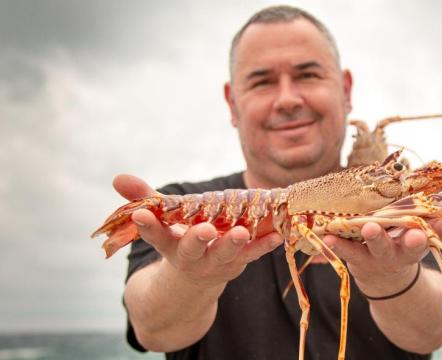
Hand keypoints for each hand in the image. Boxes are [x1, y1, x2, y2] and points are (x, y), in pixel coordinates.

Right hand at [113, 174, 282, 285]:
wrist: (196, 279)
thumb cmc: (178, 238)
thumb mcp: (161, 219)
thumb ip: (144, 197)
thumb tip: (118, 177)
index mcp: (168, 243)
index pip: (155, 234)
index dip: (148, 225)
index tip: (140, 214)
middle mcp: (191, 256)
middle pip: (192, 249)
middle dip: (197, 240)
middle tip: (204, 230)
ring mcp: (216, 261)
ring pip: (225, 254)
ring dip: (234, 243)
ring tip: (241, 232)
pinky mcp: (238, 262)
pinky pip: (253, 254)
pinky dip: (264, 245)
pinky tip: (277, 235)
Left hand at [323, 184, 441, 296]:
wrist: (385, 277)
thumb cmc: (410, 238)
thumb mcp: (433, 225)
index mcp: (424, 239)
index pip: (440, 231)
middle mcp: (403, 249)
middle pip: (410, 246)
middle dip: (414, 241)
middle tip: (417, 234)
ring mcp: (379, 254)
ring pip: (379, 247)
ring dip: (376, 238)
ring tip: (370, 227)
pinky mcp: (357, 256)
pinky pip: (346, 250)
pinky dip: (337, 244)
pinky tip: (328, 235)